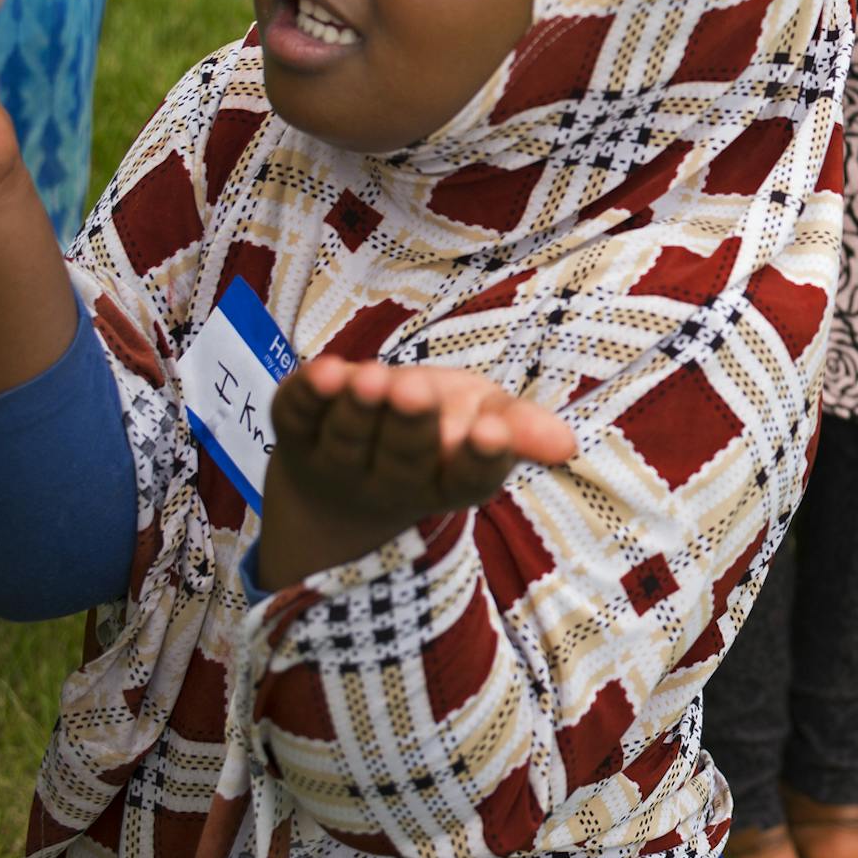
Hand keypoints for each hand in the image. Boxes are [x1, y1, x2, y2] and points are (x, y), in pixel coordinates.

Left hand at [258, 359, 576, 584]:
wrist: (344, 474)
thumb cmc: (435, 435)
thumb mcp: (484, 424)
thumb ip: (520, 428)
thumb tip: (565, 444)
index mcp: (448, 482)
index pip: (469, 481)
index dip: (479, 458)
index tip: (488, 432)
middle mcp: (391, 484)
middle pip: (402, 460)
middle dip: (409, 423)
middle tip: (412, 390)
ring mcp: (337, 465)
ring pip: (347, 441)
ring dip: (357, 409)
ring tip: (368, 377)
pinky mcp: (292, 438)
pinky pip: (295, 419)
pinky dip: (304, 396)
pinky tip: (320, 373)